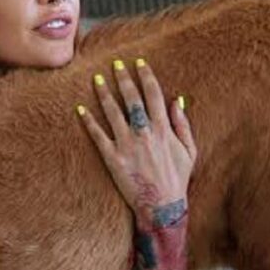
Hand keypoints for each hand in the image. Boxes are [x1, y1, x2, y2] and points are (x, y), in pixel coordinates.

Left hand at [78, 58, 197, 226]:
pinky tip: (80, 110)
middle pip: (132, 99)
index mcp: (163, 130)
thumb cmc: (177, 179)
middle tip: (115, 63)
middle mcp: (145, 134)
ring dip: (104, 94)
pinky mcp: (113, 159)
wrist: (163, 207)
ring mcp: (127, 146)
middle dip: (123, 79)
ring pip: (113, 113)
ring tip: (96, 79)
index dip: (146, 76)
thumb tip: (176, 101)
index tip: (139, 63)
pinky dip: (89, 122)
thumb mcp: (189, 151)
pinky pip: (98, 137)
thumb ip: (182, 125)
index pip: (153, 95)